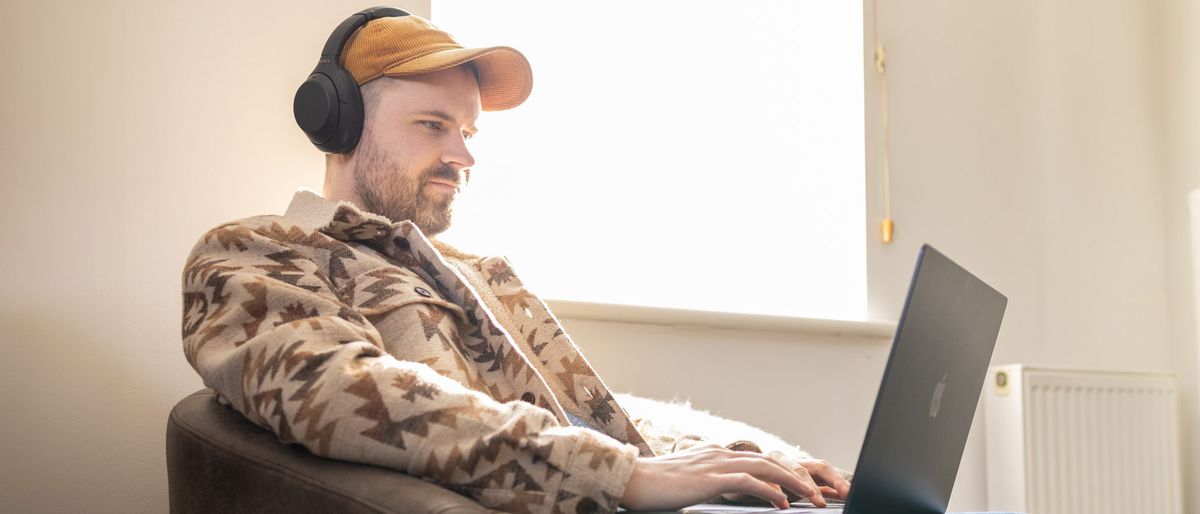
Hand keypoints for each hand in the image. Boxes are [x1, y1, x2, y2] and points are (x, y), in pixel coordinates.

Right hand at [619, 443, 828, 510]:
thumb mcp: (690, 483)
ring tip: (814, 499)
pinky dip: (769, 491)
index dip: (788, 474)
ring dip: (794, 484)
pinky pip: (748, 482)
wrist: (630, 480)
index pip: (762, 462)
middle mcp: (721, 455)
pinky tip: (783, 503)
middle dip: (802, 478)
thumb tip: (728, 494)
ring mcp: (716, 464)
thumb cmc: (655, 486)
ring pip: (767, 469)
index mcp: (717, 455)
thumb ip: (711, 484)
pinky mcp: (710, 479)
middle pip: (772, 462)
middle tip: (823, 494)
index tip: (808, 488)